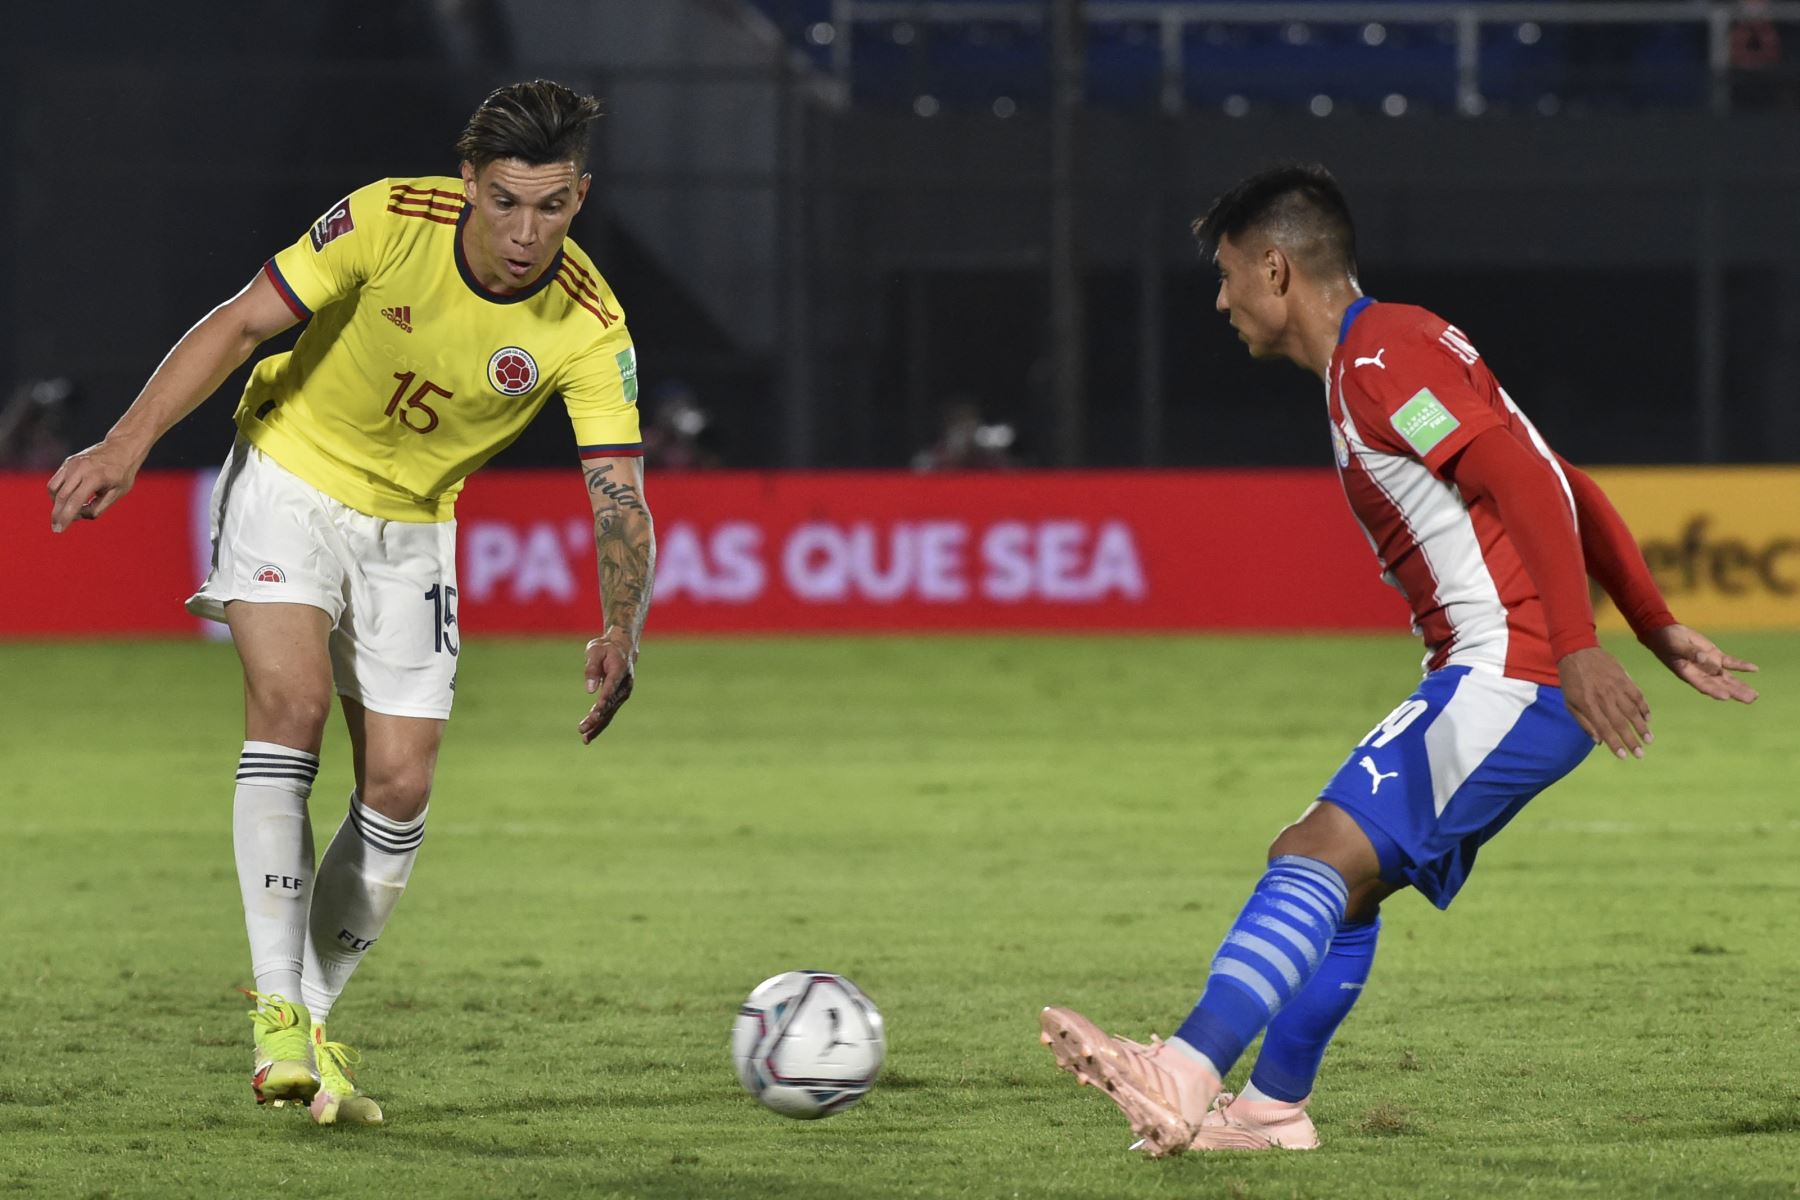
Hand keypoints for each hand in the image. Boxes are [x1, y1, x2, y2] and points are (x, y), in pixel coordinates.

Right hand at [47, 439, 141, 531]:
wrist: (121, 448)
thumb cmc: (122, 473)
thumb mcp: (118, 493)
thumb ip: (99, 506)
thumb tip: (79, 516)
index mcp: (95, 477)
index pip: (75, 501)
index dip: (66, 517)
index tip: (59, 530)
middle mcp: (80, 469)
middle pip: (61, 496)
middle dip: (57, 514)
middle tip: (57, 528)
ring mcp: (71, 464)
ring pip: (53, 488)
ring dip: (56, 503)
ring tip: (68, 511)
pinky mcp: (67, 462)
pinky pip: (55, 481)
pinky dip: (57, 493)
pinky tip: (68, 500)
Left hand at [578, 628, 636, 744]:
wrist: (622, 647)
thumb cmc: (605, 647)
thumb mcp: (594, 650)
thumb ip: (591, 668)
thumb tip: (589, 690)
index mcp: (619, 671)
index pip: (610, 690)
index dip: (603, 703)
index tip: (594, 714)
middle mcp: (624, 685)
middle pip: (609, 705)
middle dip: (596, 719)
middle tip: (582, 730)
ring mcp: (623, 693)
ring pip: (610, 712)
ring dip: (598, 725)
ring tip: (585, 739)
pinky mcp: (618, 698)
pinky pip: (609, 713)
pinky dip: (600, 723)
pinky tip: (589, 735)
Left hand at [1557, 646, 1651, 759]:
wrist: (1577, 650)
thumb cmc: (1571, 680)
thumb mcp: (1569, 702)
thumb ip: (1583, 722)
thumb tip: (1598, 741)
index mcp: (1588, 705)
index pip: (1605, 729)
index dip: (1615, 744)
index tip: (1624, 757)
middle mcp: (1604, 698)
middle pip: (1621, 723)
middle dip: (1632, 741)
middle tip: (1641, 755)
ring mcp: (1615, 687)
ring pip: (1632, 711)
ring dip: (1642, 727)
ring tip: (1649, 740)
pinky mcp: (1624, 678)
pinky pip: (1637, 695)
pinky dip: (1644, 707)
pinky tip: (1648, 718)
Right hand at [1640, 623, 1758, 703]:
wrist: (1666, 633)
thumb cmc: (1666, 641)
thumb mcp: (1675, 645)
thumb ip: (1689, 652)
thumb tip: (1704, 658)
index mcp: (1688, 673)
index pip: (1703, 685)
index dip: (1714, 690)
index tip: (1726, 697)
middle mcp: (1701, 673)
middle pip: (1720, 685)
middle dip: (1735, 693)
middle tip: (1750, 700)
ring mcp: (1709, 666)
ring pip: (1728, 678)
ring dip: (1740, 686)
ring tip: (1754, 696)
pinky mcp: (1715, 656)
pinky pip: (1731, 663)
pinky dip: (1742, 666)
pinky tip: (1754, 669)